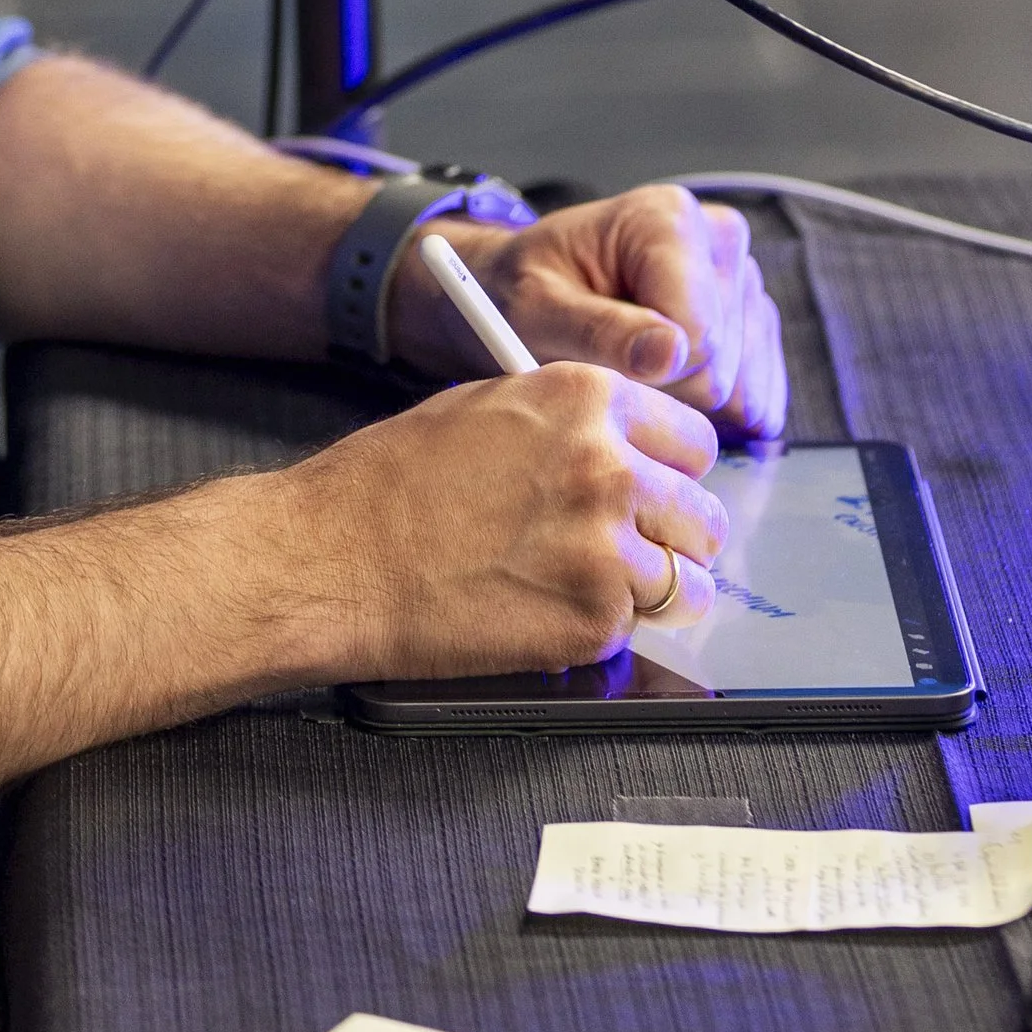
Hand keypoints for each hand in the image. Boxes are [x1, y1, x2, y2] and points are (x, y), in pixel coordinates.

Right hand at [279, 365, 725, 672]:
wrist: (328, 558)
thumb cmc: (388, 483)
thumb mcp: (489, 408)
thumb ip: (571, 423)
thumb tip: (627, 445)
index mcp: (587, 399)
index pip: (694, 441)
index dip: (670, 472)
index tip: (653, 492)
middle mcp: (610, 467)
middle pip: (703, 516)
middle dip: (671, 537)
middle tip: (624, 551)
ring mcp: (605, 547)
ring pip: (689, 583)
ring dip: (651, 592)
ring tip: (586, 589)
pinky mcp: (590, 620)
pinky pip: (633, 631)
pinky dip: (599, 632)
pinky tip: (544, 613)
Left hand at [391, 186, 785, 439]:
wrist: (529, 291)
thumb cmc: (524, 293)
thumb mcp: (537, 312)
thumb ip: (599, 332)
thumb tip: (672, 353)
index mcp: (667, 220)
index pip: (699, 333)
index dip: (647, 372)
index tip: (601, 364)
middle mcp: (720, 239)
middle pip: (721, 364)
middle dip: (662, 389)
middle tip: (608, 367)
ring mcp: (745, 282)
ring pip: (744, 387)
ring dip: (685, 402)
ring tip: (632, 370)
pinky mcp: (757, 323)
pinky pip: (762, 397)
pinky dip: (715, 413)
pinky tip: (669, 391)